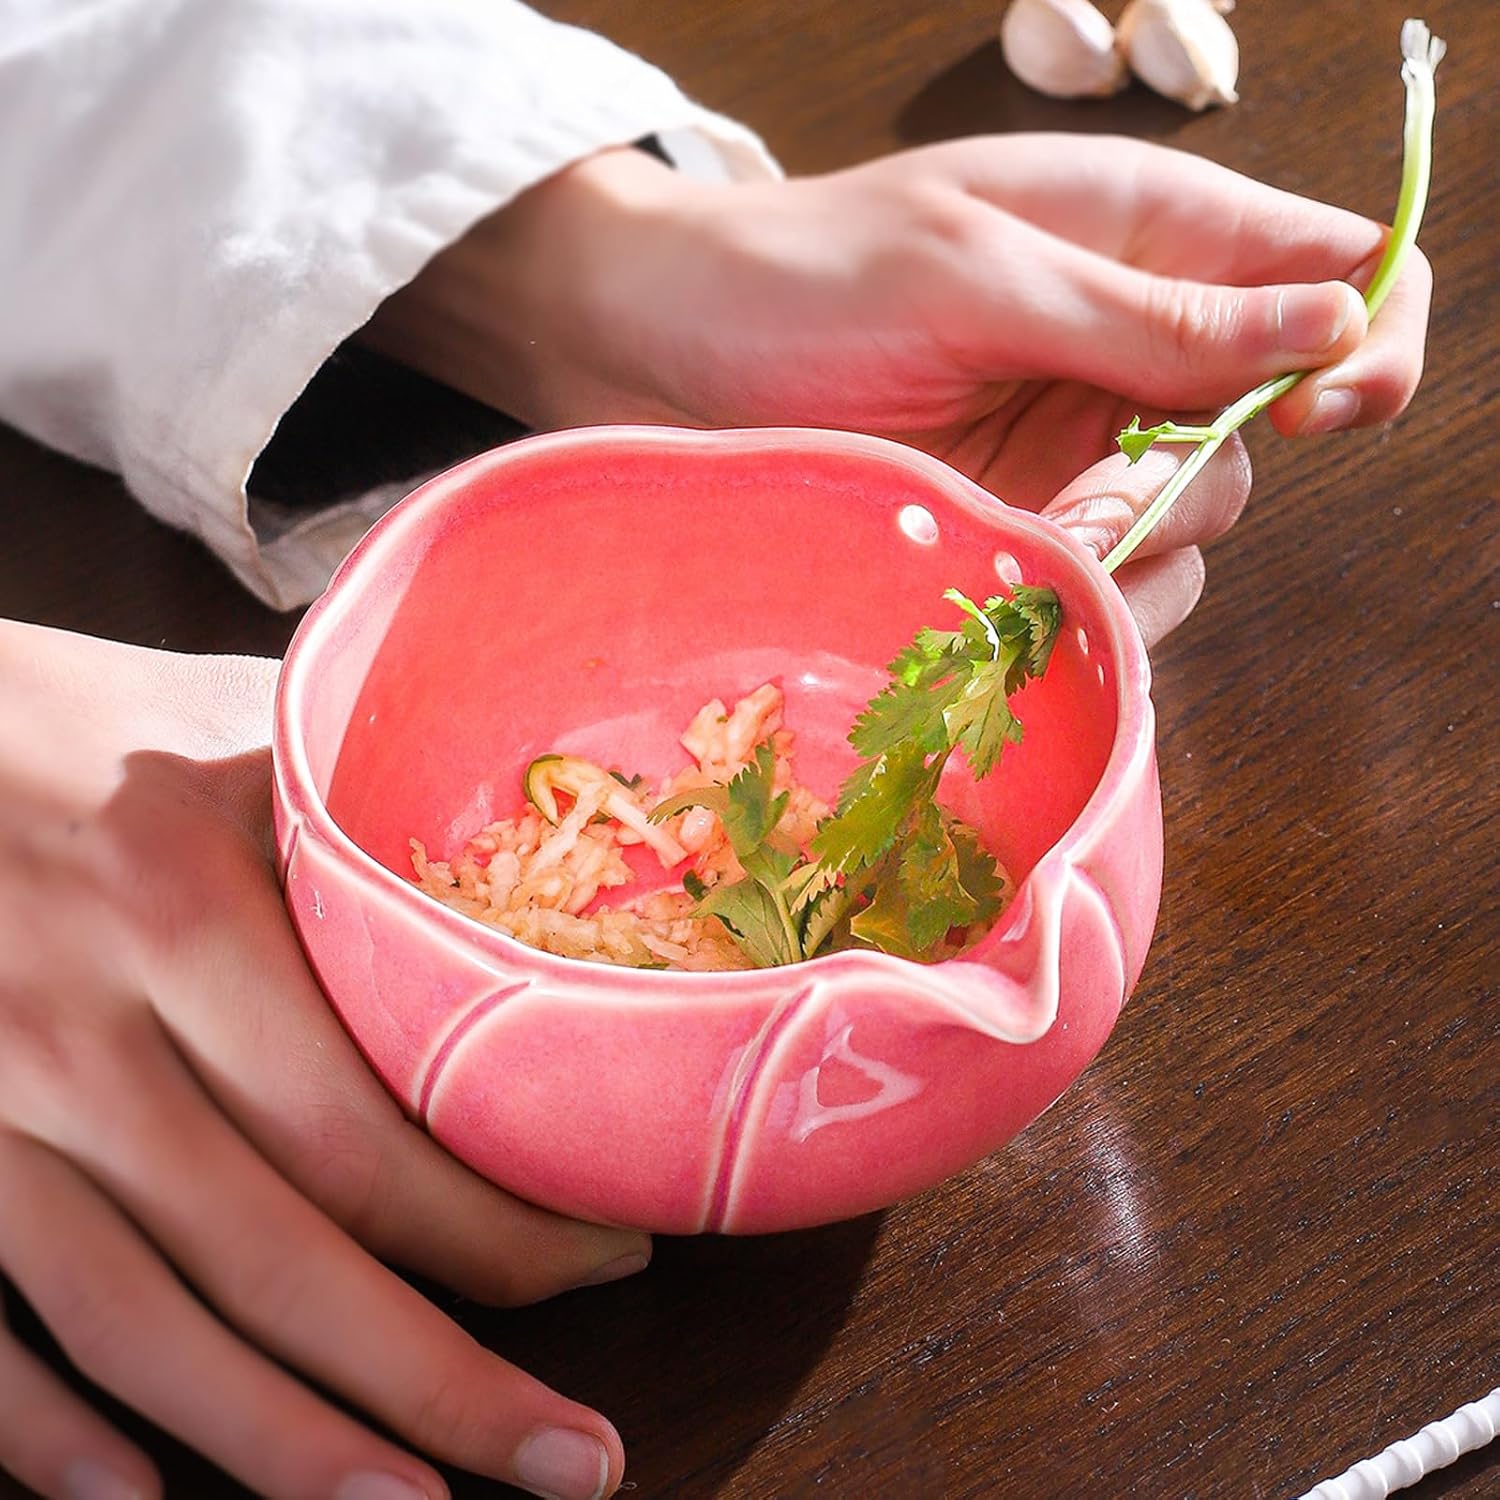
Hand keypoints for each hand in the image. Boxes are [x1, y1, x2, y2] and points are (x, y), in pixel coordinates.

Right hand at [0, 622, 647, 1499]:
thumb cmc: (68, 723)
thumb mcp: (221, 731)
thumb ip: (358, 811)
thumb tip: (530, 847)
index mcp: (182, 911)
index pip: (373, 1123)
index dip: (505, 1216)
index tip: (618, 1254)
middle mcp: (77, 1030)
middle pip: (284, 1248)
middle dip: (439, 1376)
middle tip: (579, 1460)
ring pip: (141, 1320)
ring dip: (280, 1443)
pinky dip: (43, 1430)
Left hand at [363, 135, 1429, 642]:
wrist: (665, 353)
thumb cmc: (804, 273)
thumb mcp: (975, 269)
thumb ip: (1150, 311)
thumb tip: (1335, 324)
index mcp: (1145, 234)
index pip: (1340, 271)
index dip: (1369, 339)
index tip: (1321, 408)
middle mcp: (1130, 343)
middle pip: (1272, 424)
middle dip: (1205, 472)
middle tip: (1094, 487)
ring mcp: (1074, 443)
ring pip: (1193, 522)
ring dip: (1135, 549)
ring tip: (1018, 532)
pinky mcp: (1019, 524)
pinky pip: (1108, 583)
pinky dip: (1085, 602)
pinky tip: (1014, 587)